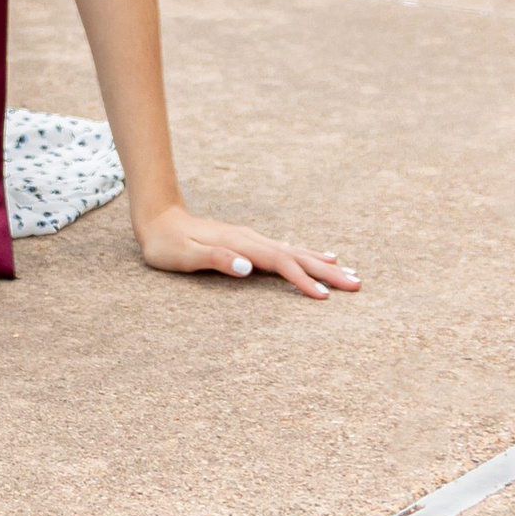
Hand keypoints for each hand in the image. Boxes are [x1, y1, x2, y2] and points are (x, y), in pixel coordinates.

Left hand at [136, 207, 360, 300]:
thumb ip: (217, 258)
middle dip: (327, 272)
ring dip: (322, 264)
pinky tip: (321, 257)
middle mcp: (252, 239)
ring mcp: (253, 239)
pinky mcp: (250, 242)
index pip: (280, 263)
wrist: (158, 218)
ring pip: (295, 252)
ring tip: (348, 272)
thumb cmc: (167, 243)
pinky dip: (308, 256)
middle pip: (297, 256)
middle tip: (357, 283)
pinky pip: (287, 250)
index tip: (325, 297)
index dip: (302, 280)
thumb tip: (248, 267)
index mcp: (242, 244)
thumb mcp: (185, 255)